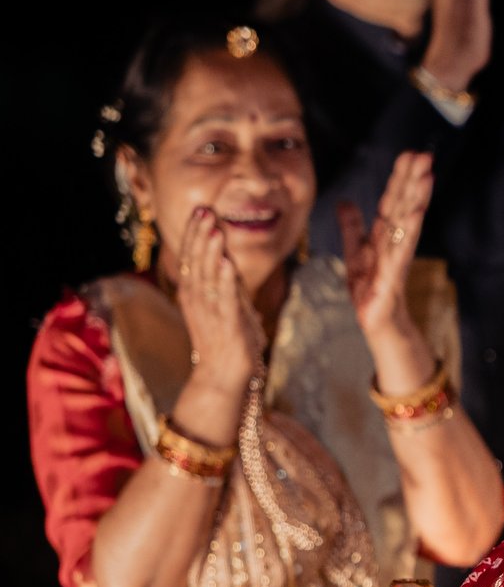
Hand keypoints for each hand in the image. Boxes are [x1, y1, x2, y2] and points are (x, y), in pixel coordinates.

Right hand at [170, 206, 264, 394]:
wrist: (223, 376)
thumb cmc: (227, 339)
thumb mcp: (226, 306)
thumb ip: (227, 284)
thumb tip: (228, 260)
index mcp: (194, 293)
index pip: (191, 257)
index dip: (195, 234)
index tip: (201, 210)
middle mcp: (197, 300)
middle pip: (195, 262)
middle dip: (200, 235)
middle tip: (205, 211)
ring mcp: (210, 313)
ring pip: (207, 277)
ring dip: (211, 252)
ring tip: (215, 229)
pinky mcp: (227, 325)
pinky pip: (225, 300)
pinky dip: (226, 281)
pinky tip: (227, 263)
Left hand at [340, 152, 434, 348]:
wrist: (377, 324)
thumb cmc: (370, 292)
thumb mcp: (355, 253)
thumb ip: (352, 227)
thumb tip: (345, 201)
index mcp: (385, 235)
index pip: (392, 200)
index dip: (400, 177)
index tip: (410, 154)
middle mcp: (394, 243)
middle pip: (404, 205)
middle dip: (414, 180)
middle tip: (425, 155)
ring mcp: (396, 258)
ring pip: (407, 223)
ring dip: (417, 198)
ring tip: (427, 176)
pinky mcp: (392, 276)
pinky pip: (401, 250)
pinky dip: (409, 231)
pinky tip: (416, 213)